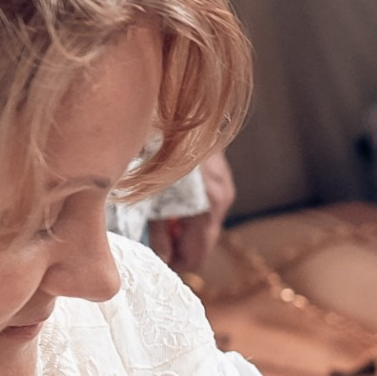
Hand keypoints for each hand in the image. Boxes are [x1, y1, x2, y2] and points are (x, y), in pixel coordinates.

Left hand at [149, 149, 236, 275]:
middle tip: (153, 242)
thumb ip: (158, 234)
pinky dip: (189, 213)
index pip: (197, 257)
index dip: (176, 265)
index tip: (156, 263)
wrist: (178, 110)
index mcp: (207, 209)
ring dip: (183, 229)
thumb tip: (161, 260)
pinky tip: (171, 201)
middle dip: (179, 248)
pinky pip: (207, 208)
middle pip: (203, 244)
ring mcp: (224, 188)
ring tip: (158, 219)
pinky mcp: (221, 178)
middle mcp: (222, 201)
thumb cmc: (157, 151)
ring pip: (205, 226)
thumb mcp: (152, 198)